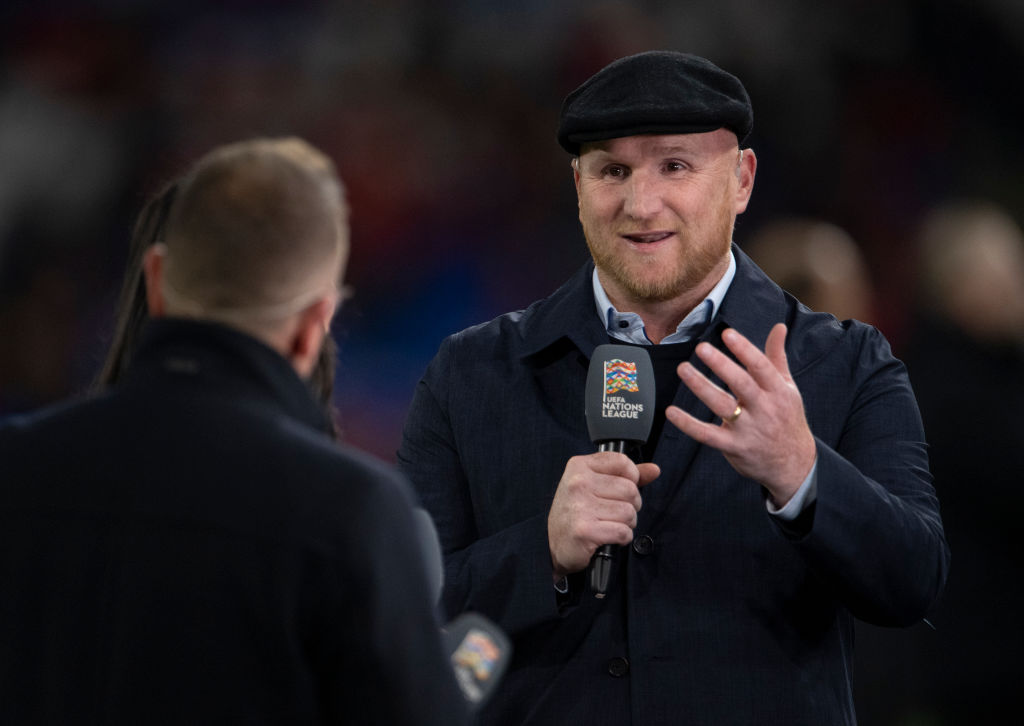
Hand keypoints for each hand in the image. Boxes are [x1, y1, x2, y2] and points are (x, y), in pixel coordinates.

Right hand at [548, 452, 660, 577]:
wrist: (551, 544)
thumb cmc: (576, 512)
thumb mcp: (594, 485)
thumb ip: (625, 475)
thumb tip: (654, 470)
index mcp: (579, 466)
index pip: (623, 462)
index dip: (631, 478)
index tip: (621, 489)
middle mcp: (578, 483)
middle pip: (630, 489)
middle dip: (630, 505)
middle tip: (614, 512)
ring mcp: (580, 506)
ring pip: (629, 512)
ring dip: (626, 523)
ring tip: (610, 524)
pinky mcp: (585, 530)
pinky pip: (623, 531)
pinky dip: (622, 538)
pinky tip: (608, 536)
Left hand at [665, 323, 815, 505]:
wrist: (793, 464)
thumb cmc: (787, 419)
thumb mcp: (788, 388)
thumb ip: (777, 357)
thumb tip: (779, 327)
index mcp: (778, 391)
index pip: (761, 367)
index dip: (745, 349)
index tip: (727, 334)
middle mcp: (764, 409)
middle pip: (741, 384)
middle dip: (721, 365)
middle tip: (701, 348)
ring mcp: (749, 429)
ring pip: (723, 406)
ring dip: (701, 387)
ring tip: (684, 369)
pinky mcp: (734, 447)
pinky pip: (707, 435)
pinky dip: (688, 424)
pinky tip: (672, 412)